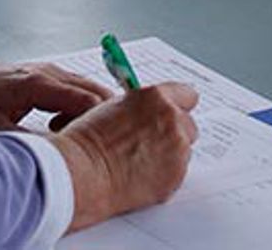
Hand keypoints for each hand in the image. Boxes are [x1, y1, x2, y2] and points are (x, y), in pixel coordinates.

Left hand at [0, 54, 112, 136]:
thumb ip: (23, 143)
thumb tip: (50, 159)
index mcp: (38, 84)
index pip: (86, 99)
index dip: (103, 122)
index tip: (112, 145)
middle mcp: (48, 73)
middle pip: (94, 91)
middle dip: (106, 118)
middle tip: (111, 147)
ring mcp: (49, 73)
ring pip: (87, 90)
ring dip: (94, 114)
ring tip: (92, 143)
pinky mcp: (47, 78)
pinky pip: (76, 91)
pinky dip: (82, 109)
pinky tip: (68, 130)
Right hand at [48, 82, 198, 231]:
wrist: (84, 170)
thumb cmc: (89, 138)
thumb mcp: (115, 105)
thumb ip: (141, 106)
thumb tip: (150, 112)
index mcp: (156, 97)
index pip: (186, 94)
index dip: (175, 105)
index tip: (168, 112)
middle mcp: (172, 120)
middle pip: (188, 124)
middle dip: (172, 132)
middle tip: (149, 140)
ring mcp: (177, 149)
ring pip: (183, 150)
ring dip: (168, 153)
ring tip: (139, 159)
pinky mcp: (176, 176)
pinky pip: (177, 173)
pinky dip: (163, 174)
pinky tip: (139, 173)